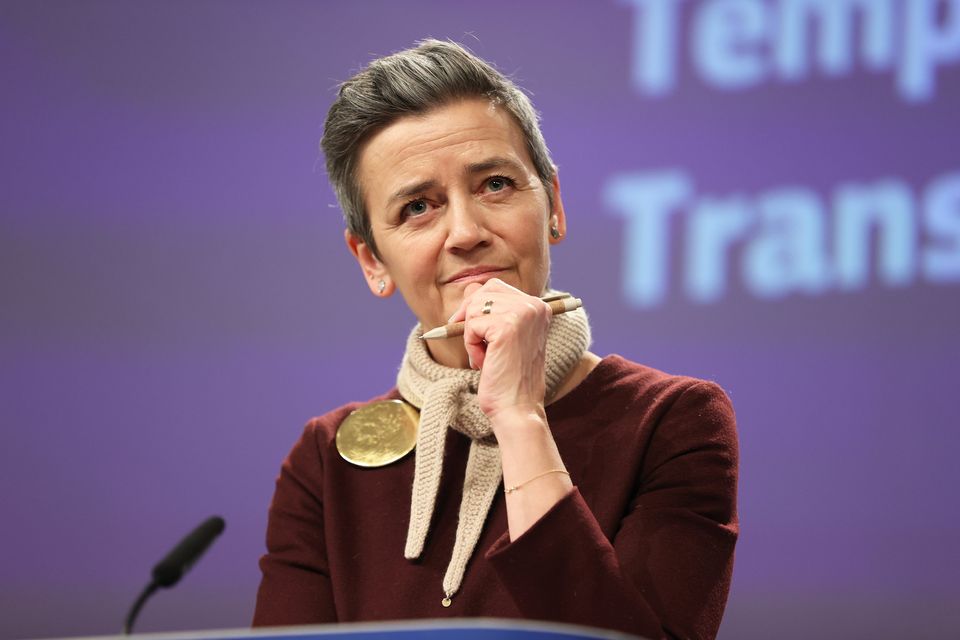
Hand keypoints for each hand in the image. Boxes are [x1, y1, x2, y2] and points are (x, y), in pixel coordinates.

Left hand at [447, 279, 552, 423]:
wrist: (517, 409)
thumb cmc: (509, 377)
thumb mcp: (504, 337)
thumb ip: (492, 310)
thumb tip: (469, 286)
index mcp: (539, 306)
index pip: (495, 287)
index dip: (476, 306)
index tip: (473, 331)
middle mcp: (534, 305)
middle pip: (483, 291)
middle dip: (470, 318)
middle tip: (477, 346)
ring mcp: (522, 314)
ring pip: (474, 308)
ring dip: (471, 336)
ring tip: (486, 358)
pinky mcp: (507, 327)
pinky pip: (471, 325)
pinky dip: (470, 346)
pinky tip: (485, 363)